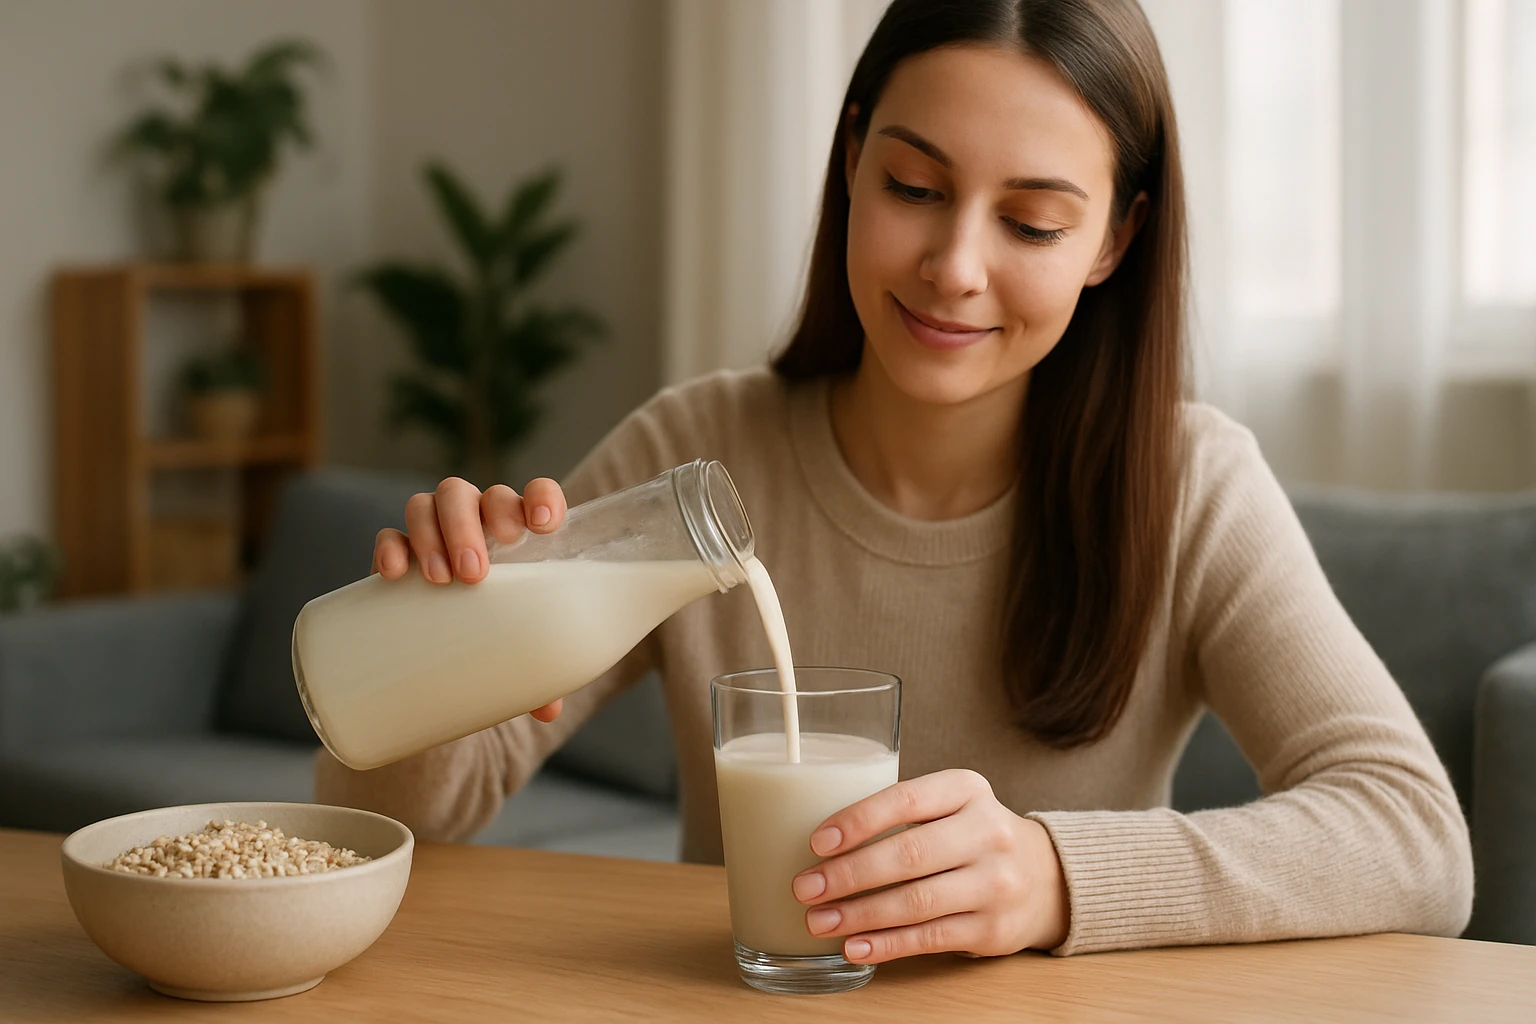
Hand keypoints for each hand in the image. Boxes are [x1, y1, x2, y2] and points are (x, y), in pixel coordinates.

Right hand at [372, 476, 569, 722]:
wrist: (449, 648)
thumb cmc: (500, 633)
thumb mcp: (521, 646)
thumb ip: (538, 670)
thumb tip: (548, 710)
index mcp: (523, 532)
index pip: (538, 493)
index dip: (541, 497)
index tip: (541, 525)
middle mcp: (480, 521)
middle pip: (475, 496)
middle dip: (473, 526)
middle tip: (474, 572)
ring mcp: (437, 532)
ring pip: (429, 504)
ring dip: (434, 534)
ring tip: (441, 580)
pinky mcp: (399, 554)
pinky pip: (389, 534)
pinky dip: (390, 547)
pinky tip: (394, 573)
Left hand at [791, 769, 1068, 963]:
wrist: (1043, 877)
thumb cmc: (971, 835)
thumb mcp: (949, 805)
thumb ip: (901, 814)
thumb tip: (822, 846)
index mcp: (966, 790)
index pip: (906, 800)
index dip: (859, 820)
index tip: (818, 841)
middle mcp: (987, 832)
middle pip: (909, 855)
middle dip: (849, 875)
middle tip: (805, 888)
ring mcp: (995, 883)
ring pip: (917, 902)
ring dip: (860, 915)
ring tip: (819, 922)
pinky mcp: (994, 928)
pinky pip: (931, 938)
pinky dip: (887, 944)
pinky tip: (855, 947)